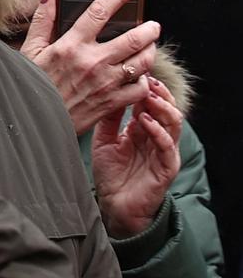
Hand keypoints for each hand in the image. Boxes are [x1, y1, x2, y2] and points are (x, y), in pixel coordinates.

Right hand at [20, 0, 158, 135]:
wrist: (35, 120)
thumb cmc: (30, 83)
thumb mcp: (31, 49)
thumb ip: (43, 19)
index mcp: (71, 45)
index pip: (100, 12)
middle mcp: (92, 62)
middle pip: (134, 38)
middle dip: (149, 29)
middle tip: (153, 26)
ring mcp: (105, 83)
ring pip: (142, 62)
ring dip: (150, 52)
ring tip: (150, 47)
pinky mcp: (112, 102)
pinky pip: (140, 88)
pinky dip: (144, 80)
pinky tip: (139, 75)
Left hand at [93, 76, 182, 237]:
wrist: (114, 206)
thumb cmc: (110, 174)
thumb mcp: (104, 140)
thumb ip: (108, 118)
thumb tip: (106, 91)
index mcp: (142, 130)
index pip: (149, 103)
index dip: (144, 87)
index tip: (134, 71)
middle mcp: (156, 138)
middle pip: (165, 109)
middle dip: (158, 92)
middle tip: (146, 78)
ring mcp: (163, 152)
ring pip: (173, 124)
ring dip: (162, 108)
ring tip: (149, 95)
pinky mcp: (166, 168)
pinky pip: (167, 147)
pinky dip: (157, 132)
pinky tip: (144, 121)